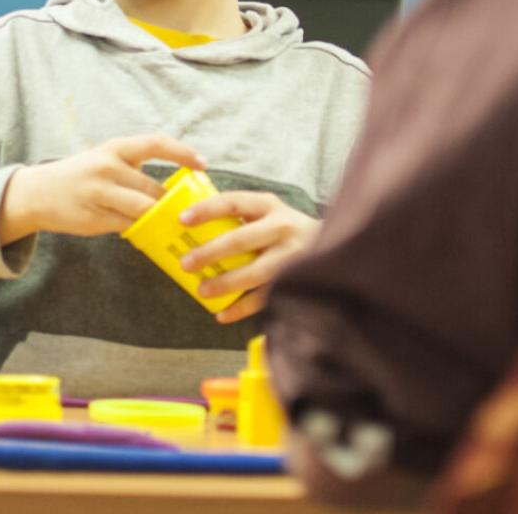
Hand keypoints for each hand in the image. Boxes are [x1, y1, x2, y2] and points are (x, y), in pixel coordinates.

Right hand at [0, 134, 204, 242]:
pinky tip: (144, 231)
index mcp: (114, 148)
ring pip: (142, 210)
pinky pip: (127, 226)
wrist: (37, 193)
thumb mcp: (105, 159)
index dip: (183, 153)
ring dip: (158, 218)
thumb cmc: (80, 175)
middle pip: (153, 188)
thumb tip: (175, 186)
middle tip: (188, 212)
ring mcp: (98, 193)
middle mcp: (107, 167)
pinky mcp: (93, 217)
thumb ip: (134, 168)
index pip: (156, 143)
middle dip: (171, 203)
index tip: (203, 164)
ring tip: (169, 223)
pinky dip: (139, 229)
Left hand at [176, 191, 318, 323]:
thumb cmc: (283, 227)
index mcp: (268, 205)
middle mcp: (282, 228)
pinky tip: (222, 314)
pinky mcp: (295, 280)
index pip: (232, 202)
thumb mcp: (266, 210)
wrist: (334, 243)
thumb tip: (186, 218)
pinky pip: (265, 297)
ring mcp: (291, 256)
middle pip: (241, 240)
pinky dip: (241, 308)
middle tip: (186, 263)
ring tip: (202, 291)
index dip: (206, 210)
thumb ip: (238, 213)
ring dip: (225, 284)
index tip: (182, 220)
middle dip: (210, 253)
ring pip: (254, 273)